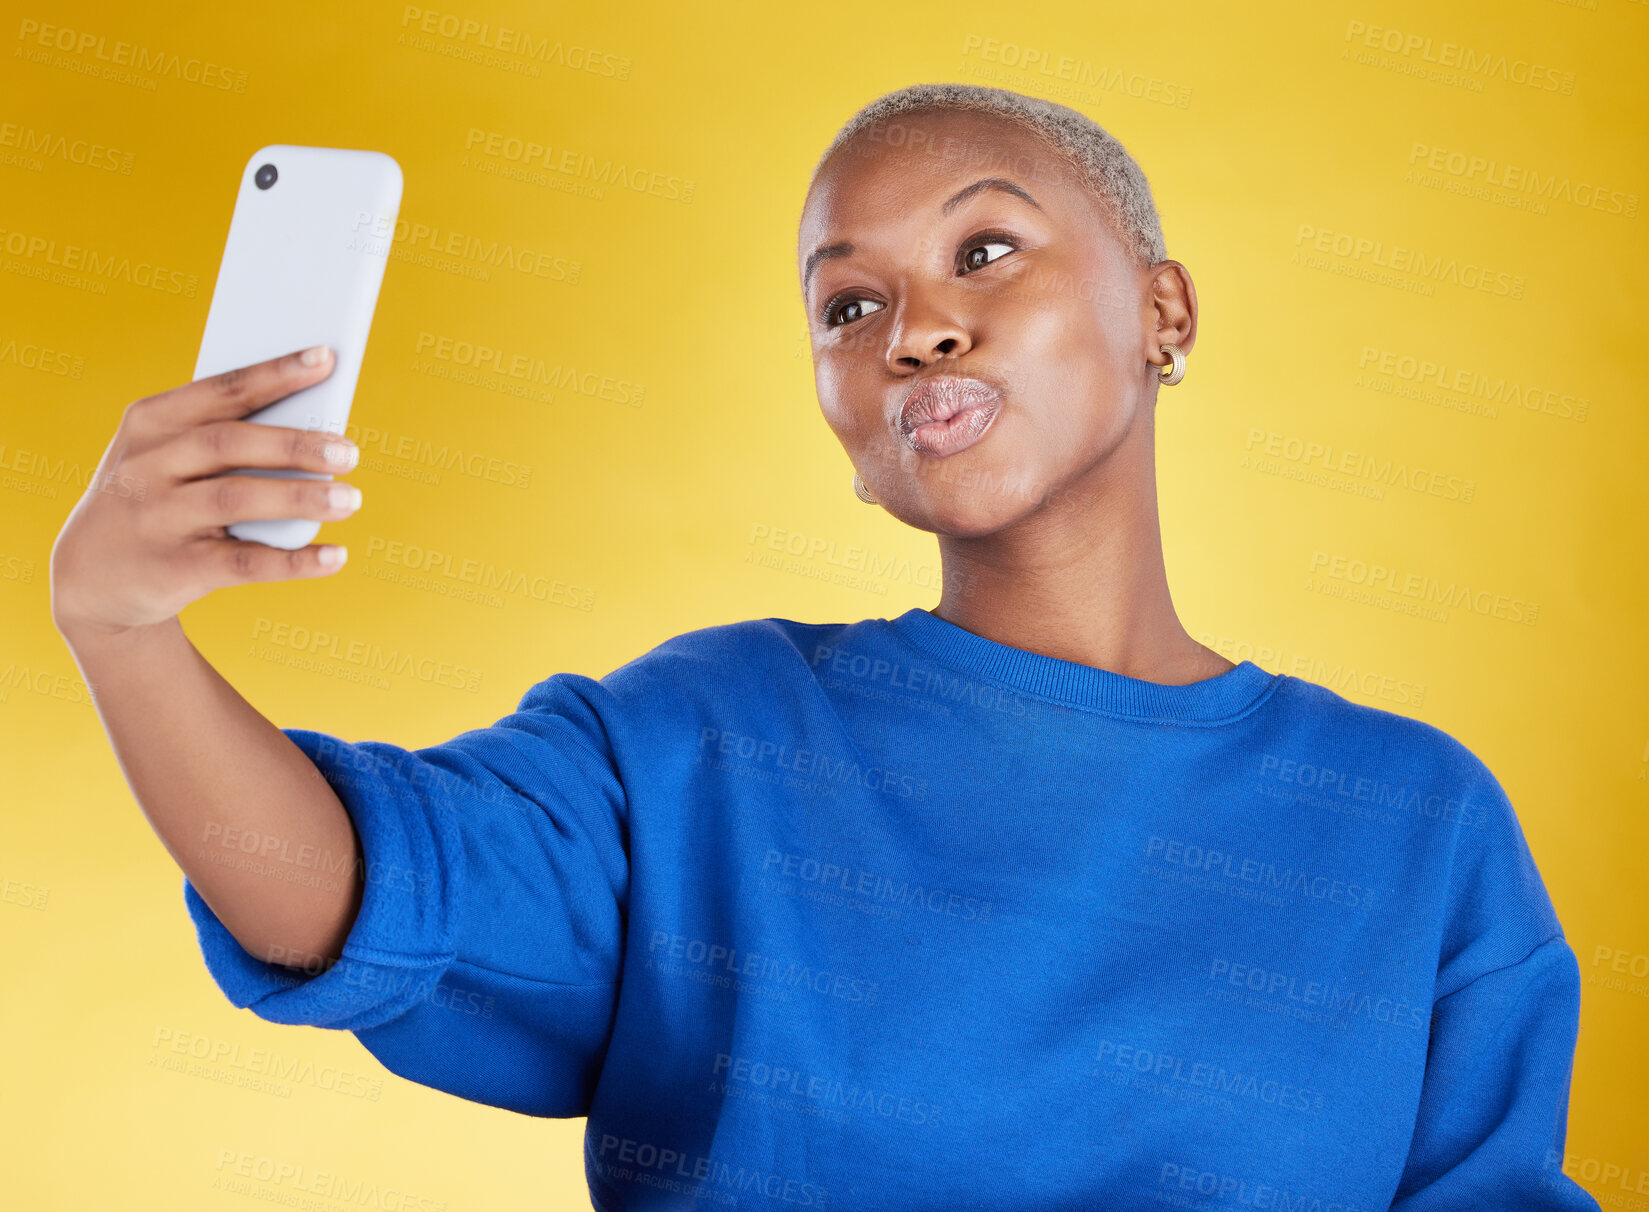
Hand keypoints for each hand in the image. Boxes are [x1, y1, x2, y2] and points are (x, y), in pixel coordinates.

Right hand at [50, 345, 363, 639]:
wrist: (94, 575)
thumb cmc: (158, 496)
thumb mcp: (168, 456)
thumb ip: (227, 438)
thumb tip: (319, 430)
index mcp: (152, 422)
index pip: (221, 390)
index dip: (275, 374)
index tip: (325, 358)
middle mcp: (148, 465)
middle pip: (230, 443)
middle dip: (294, 445)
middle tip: (350, 452)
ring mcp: (157, 517)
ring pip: (236, 499)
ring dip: (299, 498)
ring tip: (350, 500)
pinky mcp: (174, 568)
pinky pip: (243, 563)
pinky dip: (294, 561)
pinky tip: (334, 557)